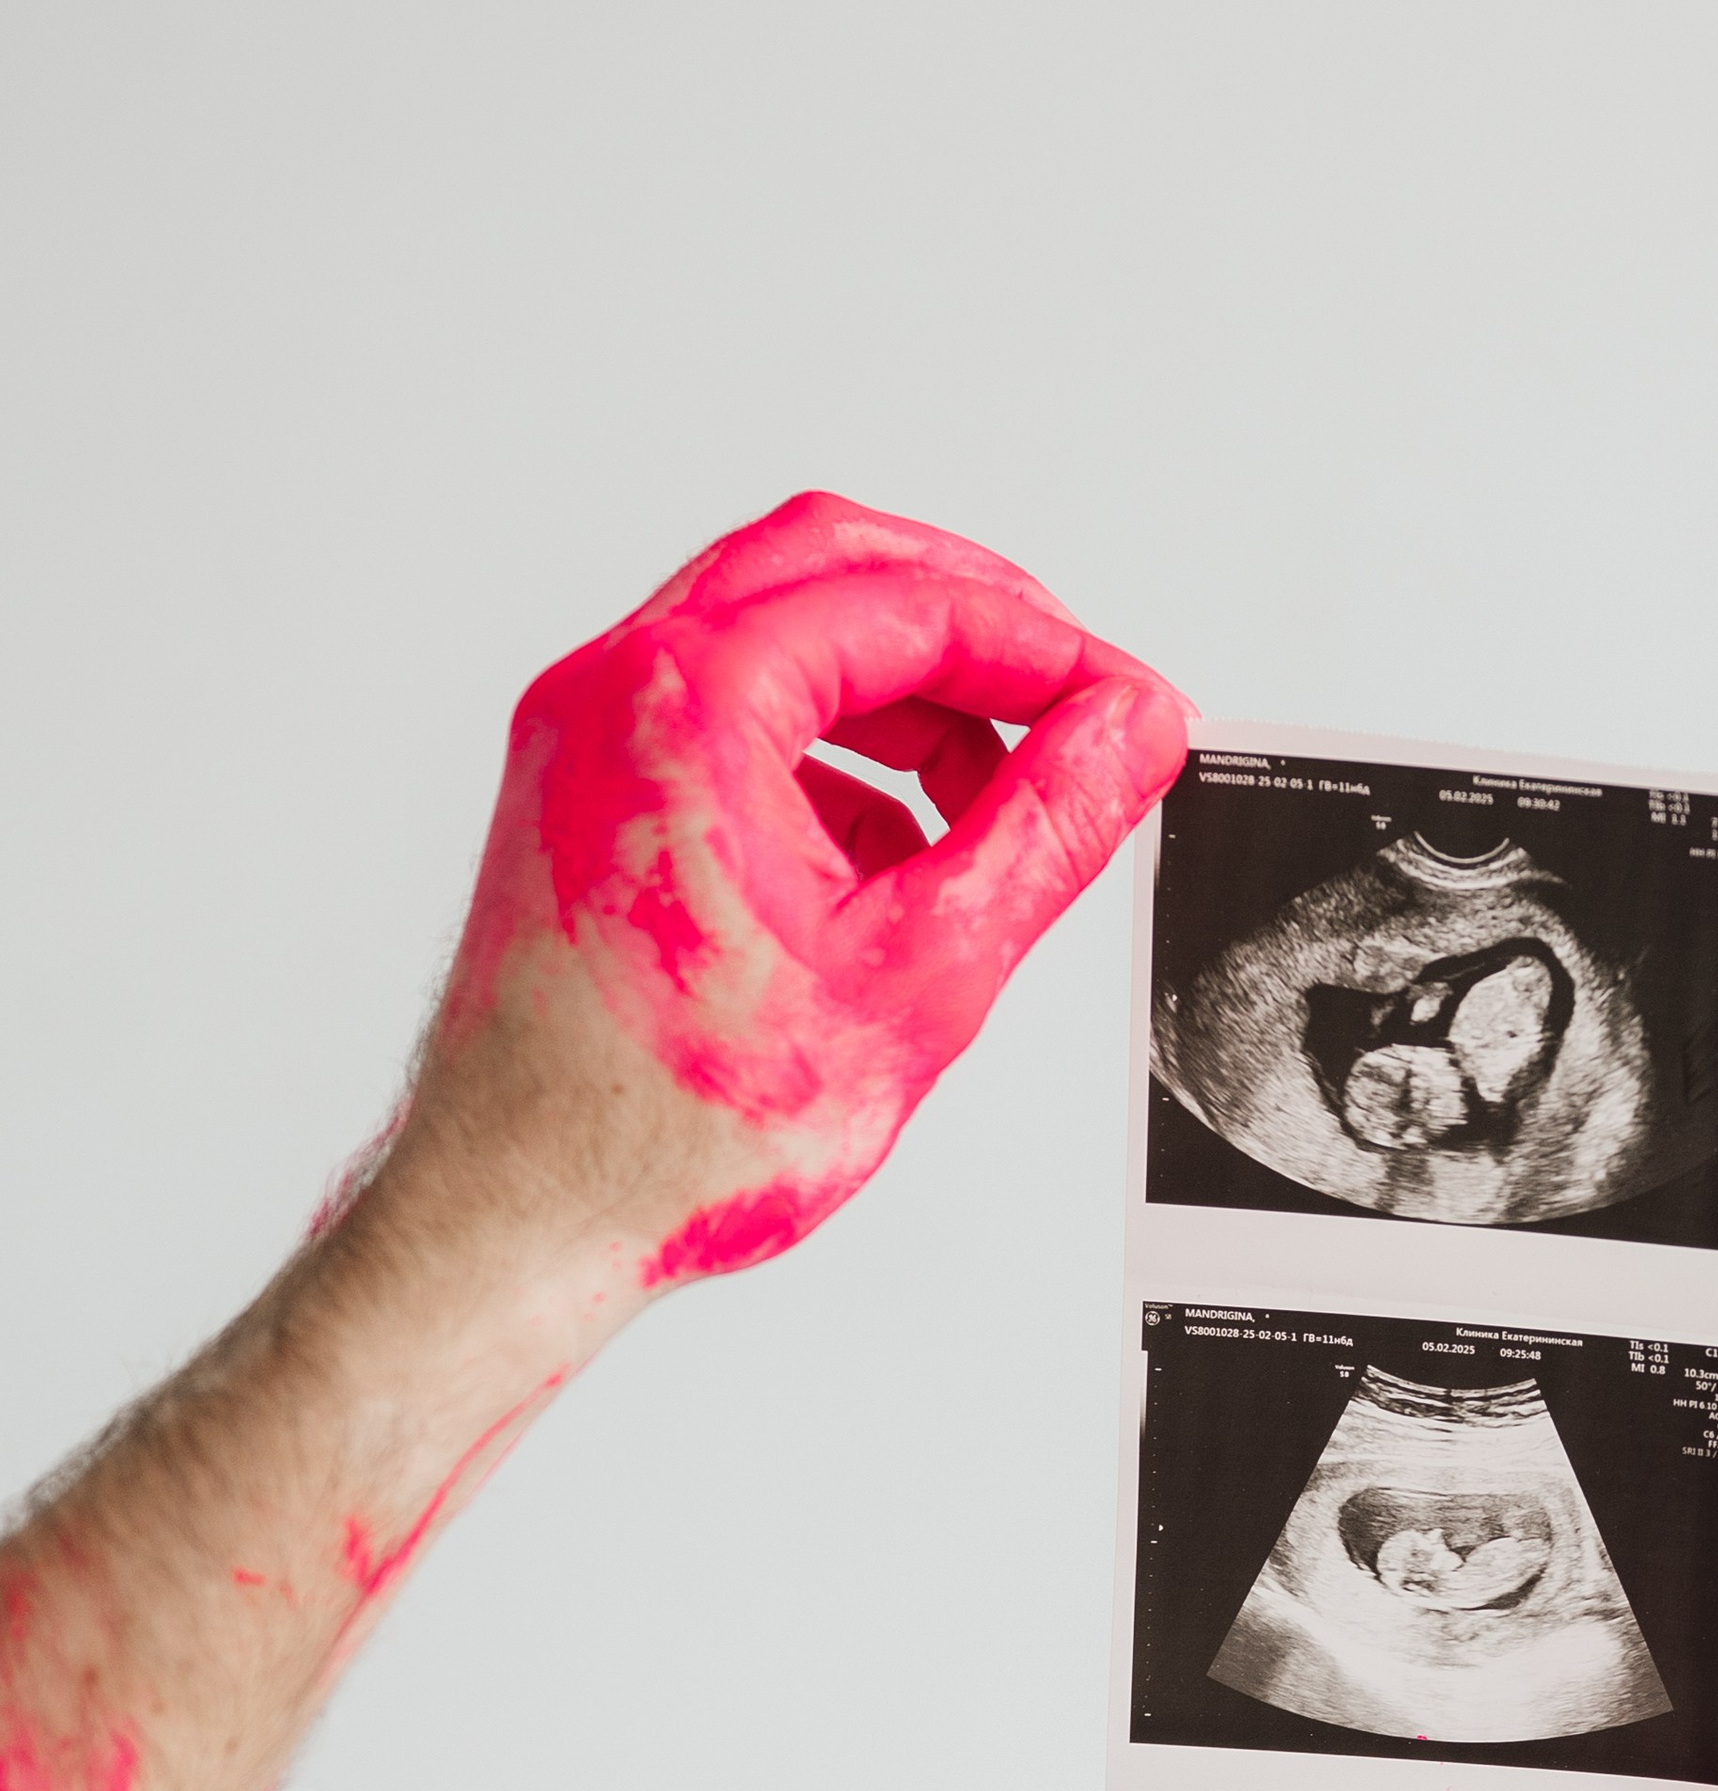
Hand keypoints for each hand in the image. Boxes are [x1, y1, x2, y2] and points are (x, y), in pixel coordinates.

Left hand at [390, 492, 1189, 1294]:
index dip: (1045, 649)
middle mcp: (613, 690)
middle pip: (830, 568)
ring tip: (996, 797)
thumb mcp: (919, 970)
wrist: (514, 1222)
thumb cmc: (666, 1130)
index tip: (1127, 709)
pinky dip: (830, 751)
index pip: (906, 602)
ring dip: (903, 692)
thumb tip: (1131, 732)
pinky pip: (728, 716)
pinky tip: (896, 856)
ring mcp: (585, 738)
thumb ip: (1043, 829)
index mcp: (685, 704)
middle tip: (1076, 705)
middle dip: (973, 629)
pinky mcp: (584, 796)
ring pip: (777, 634)